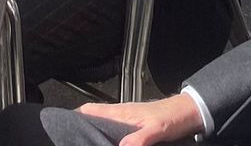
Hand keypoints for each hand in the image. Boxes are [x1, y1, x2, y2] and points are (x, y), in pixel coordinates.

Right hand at [73, 94, 204, 145]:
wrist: (188, 114)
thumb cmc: (172, 118)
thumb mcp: (156, 129)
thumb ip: (140, 138)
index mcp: (121, 112)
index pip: (91, 109)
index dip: (75, 115)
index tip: (62, 124)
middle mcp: (121, 115)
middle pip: (93, 118)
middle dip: (81, 127)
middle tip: (70, 139)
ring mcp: (127, 121)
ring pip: (103, 126)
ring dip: (93, 133)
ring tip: (84, 144)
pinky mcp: (135, 129)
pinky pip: (114, 133)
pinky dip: (106, 138)